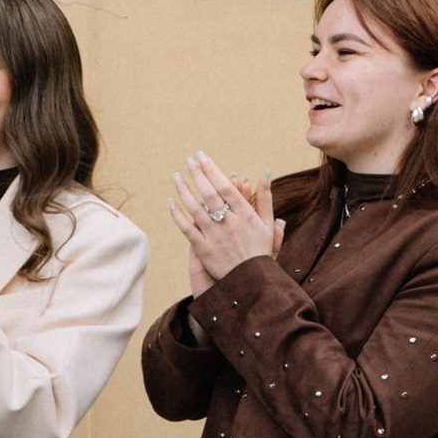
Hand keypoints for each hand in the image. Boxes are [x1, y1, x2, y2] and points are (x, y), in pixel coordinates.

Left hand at [170, 153, 280, 289]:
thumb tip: (265, 174)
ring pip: (195, 209)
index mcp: (245, 214)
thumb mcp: (267, 224)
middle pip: (209, 193)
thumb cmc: (260, 250)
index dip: (212, 170)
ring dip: (184, 190)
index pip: (225, 186)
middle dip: (197, 174)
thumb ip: (265, 199)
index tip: (202, 156)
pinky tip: (171, 202)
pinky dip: (177, 215)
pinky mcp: (203, 249)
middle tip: (188, 160)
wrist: (251, 281)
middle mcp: (229, 223)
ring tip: (176, 176)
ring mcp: (215, 236)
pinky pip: (187, 228)